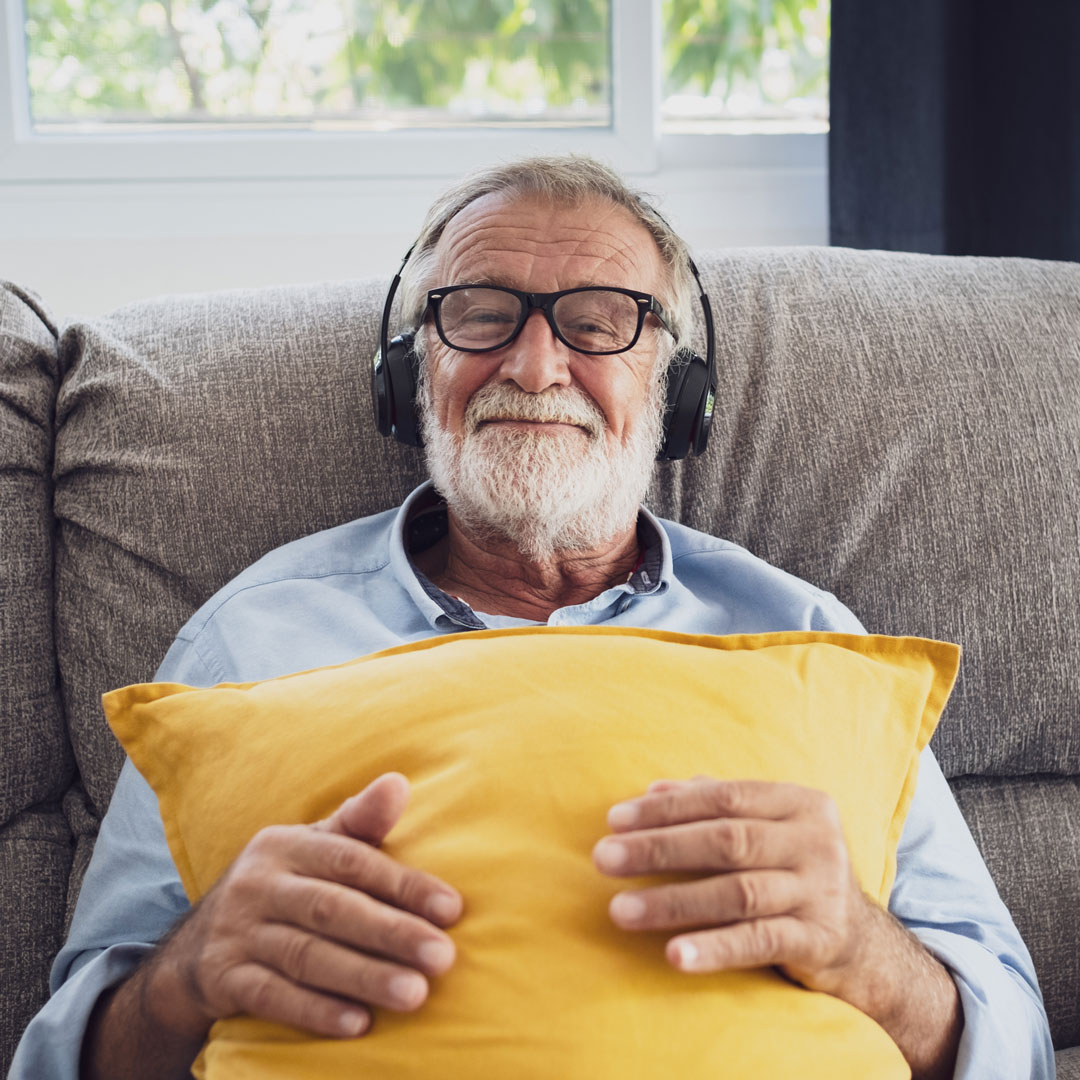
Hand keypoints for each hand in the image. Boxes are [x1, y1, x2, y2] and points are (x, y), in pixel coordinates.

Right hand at [158, 772, 462, 1038]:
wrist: (194, 945)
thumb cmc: (281, 886)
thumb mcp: (312, 846)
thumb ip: (359, 821)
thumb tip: (399, 782)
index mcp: (287, 845)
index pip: (352, 860)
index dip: (403, 884)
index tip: (451, 908)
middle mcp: (259, 884)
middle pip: (333, 909)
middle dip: (392, 933)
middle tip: (443, 956)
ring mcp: (237, 932)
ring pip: (307, 955)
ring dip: (364, 976)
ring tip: (414, 994)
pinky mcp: (222, 978)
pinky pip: (272, 996)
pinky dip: (315, 1010)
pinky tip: (358, 1025)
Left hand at [592, 776, 874, 996]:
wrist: (857, 940)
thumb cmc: (789, 870)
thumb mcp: (761, 829)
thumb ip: (711, 804)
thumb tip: (650, 788)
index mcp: (799, 802)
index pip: (723, 796)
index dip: (666, 808)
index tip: (613, 820)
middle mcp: (816, 841)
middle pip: (727, 840)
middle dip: (658, 848)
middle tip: (603, 858)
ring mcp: (822, 890)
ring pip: (738, 891)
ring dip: (673, 901)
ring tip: (619, 910)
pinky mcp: (822, 939)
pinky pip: (759, 941)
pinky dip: (714, 947)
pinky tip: (673, 954)